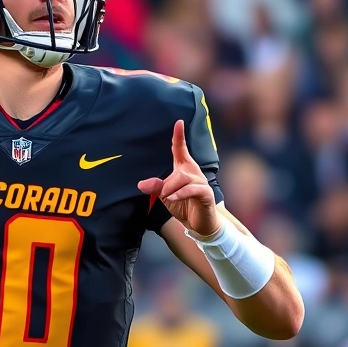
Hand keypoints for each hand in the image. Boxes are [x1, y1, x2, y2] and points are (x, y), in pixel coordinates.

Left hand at [137, 119, 219, 236]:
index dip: (179, 136)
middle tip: (162, 194)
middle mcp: (193, 172)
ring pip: (184, 179)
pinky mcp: (206, 194)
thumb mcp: (165, 195)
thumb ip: (155, 187)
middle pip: (179, 171)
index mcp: (183, 168)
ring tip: (168, 197)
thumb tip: (141, 184)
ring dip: (172, 189)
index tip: (178, 122)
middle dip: (167, 183)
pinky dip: (181, 193)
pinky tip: (174, 198)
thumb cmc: (183, 204)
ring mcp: (201, 183)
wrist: (198, 223)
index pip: (180, 149)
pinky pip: (193, 189)